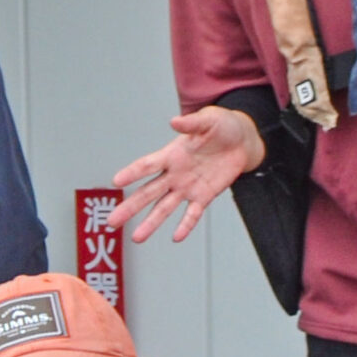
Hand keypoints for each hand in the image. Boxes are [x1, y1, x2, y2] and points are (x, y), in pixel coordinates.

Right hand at [113, 107, 265, 246]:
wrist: (242, 141)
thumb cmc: (222, 127)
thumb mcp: (208, 120)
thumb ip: (191, 123)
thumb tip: (175, 122)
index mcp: (172, 154)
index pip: (147, 165)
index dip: (132, 173)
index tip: (116, 181)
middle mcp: (175, 174)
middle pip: (148, 193)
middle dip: (131, 207)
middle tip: (113, 220)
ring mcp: (187, 187)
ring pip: (164, 208)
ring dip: (151, 223)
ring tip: (137, 237)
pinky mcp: (203, 197)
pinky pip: (192, 214)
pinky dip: (185, 225)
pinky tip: (177, 237)